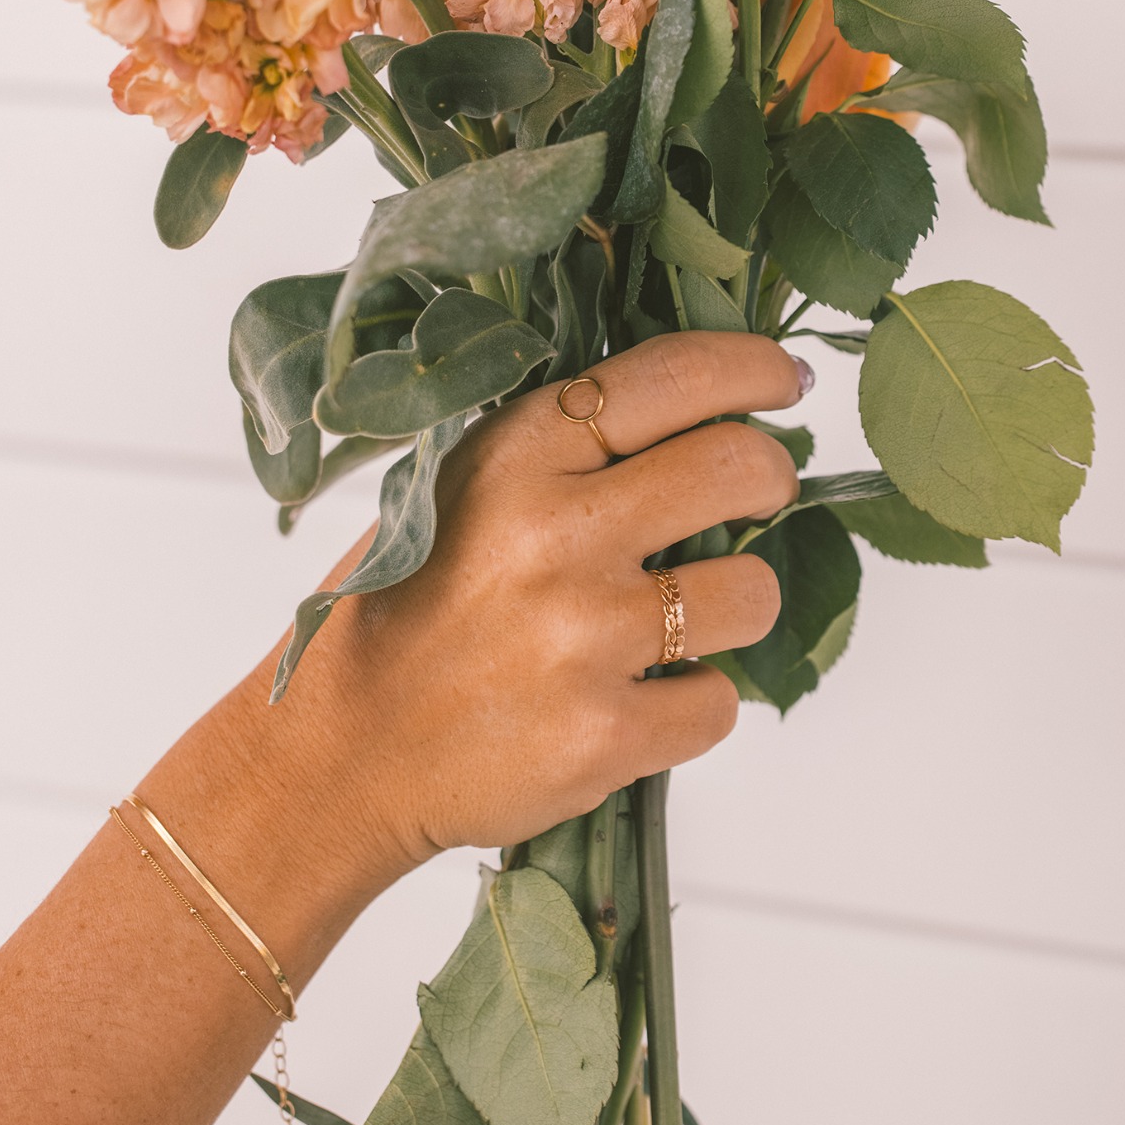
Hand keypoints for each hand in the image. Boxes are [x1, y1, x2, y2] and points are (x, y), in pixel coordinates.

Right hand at [301, 331, 807, 889]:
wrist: (341, 756)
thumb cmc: (406, 611)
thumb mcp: (456, 491)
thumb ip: (563, 451)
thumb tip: (698, 413)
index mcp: (516, 455)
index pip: (673, 376)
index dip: (752, 368)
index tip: (784, 379)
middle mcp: (555, 533)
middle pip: (740, 466)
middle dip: (772, 475)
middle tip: (760, 493)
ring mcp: (583, 637)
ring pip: (752, 592)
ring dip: (738, 602)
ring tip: (684, 615)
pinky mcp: (604, 735)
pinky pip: (718, 703)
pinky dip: (692, 704)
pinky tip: (635, 699)